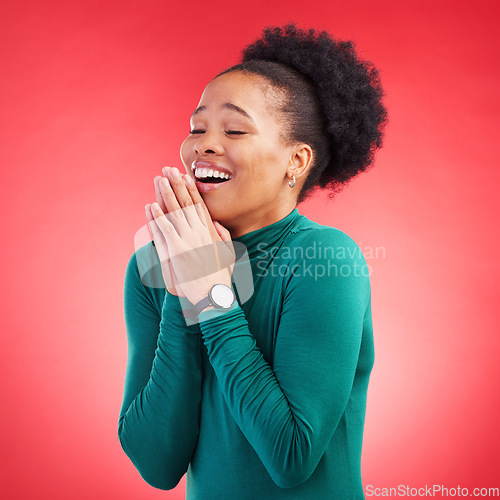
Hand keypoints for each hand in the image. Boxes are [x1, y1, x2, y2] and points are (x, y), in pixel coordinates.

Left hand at [145, 166, 234, 305]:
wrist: (214, 294)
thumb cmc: (220, 277)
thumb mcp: (228, 253)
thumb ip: (223, 236)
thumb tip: (217, 222)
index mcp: (211, 232)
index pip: (199, 205)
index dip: (191, 190)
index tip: (186, 176)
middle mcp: (199, 232)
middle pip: (186, 203)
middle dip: (177, 185)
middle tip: (169, 169)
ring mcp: (188, 240)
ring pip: (174, 212)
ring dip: (165, 194)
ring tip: (158, 180)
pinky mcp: (177, 250)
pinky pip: (164, 230)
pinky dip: (157, 217)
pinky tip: (150, 206)